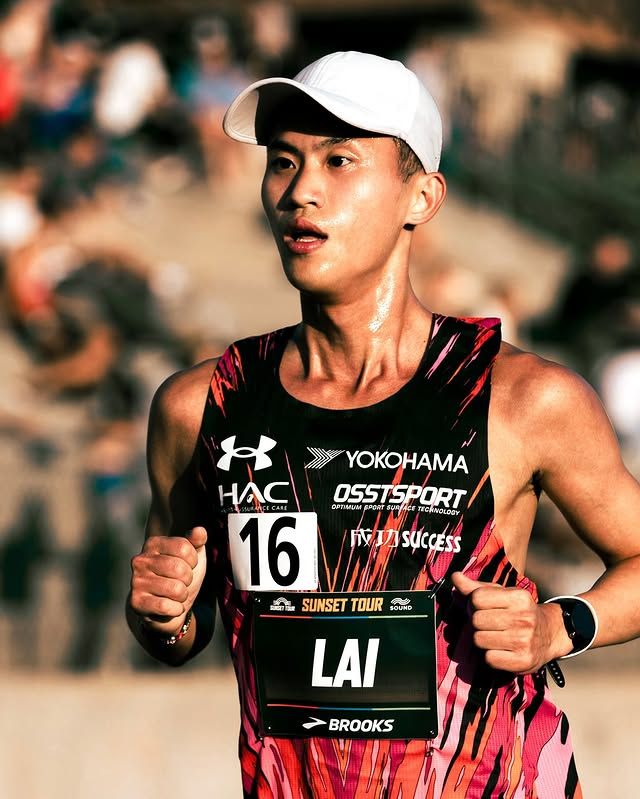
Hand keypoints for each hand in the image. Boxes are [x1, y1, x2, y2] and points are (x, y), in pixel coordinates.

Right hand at [130, 527, 207, 635]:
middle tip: (181, 582)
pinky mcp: (136, 602)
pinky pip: (166, 606)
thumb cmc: (181, 577)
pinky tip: (170, 607)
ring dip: (182, 595)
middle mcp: (140, 560)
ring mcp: (136, 581)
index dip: (193, 560)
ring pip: (175, 589)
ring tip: (175, 594)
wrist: (170, 609)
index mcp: (153, 543)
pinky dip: (175, 609)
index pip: (184, 547)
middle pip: (180, 568)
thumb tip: (200, 530)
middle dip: (188, 579)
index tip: (188, 565)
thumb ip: (197, 542)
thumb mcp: (193, 557)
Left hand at [451, 571, 566, 673]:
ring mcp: (524, 640)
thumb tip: (455, 577)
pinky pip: (489, 659)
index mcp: (518, 597)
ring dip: (482, 640)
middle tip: (488, 624)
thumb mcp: (502, 594)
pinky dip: (490, 656)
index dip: (473, 604)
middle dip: (477, 623)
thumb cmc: (519, 611)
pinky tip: (501, 650)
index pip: (477, 598)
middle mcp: (523, 618)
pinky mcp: (523, 661)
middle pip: (476, 620)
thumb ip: (477, 587)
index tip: (483, 608)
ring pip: (479, 640)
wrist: (549, 634)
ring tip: (495, 637)